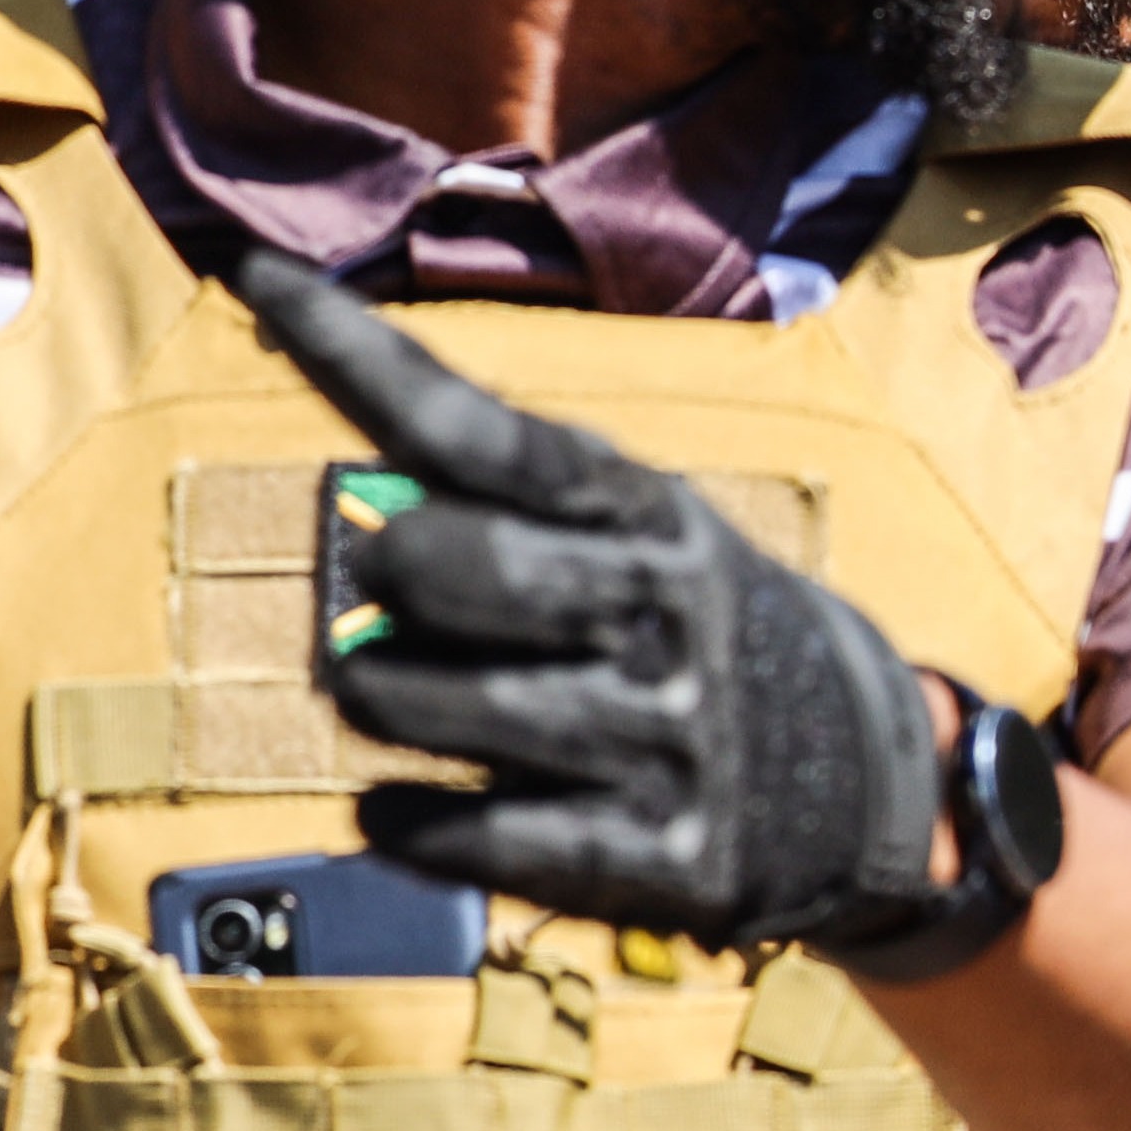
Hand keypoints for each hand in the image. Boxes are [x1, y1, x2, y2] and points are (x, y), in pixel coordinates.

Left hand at [236, 244, 962, 961]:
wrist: (875, 773)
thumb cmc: (685, 631)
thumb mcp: (633, 536)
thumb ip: (498, 508)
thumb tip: (366, 519)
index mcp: (642, 513)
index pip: (475, 425)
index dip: (354, 353)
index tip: (255, 276)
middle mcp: (660, 611)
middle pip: (438, 563)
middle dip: (385, 581)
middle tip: (406, 598)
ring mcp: (663, 735)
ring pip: (424, 703)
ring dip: (381, 703)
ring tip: (401, 703)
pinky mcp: (662, 854)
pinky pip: (473, 838)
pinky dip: (410, 824)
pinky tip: (404, 809)